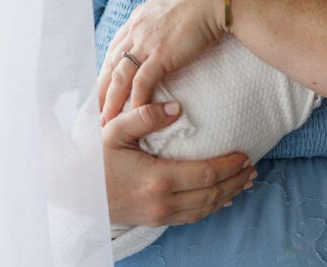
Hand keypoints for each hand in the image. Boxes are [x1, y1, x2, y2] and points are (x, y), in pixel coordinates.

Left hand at [97, 0, 225, 122]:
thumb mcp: (174, 2)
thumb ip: (163, 16)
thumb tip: (167, 24)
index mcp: (139, 16)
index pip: (116, 46)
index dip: (108, 67)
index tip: (105, 84)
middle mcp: (137, 29)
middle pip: (112, 63)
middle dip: (102, 88)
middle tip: (98, 109)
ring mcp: (147, 41)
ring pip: (121, 75)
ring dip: (112, 99)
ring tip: (108, 120)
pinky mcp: (162, 53)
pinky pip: (143, 81)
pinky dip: (137, 99)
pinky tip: (135, 113)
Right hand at [102, 101, 255, 225]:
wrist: (73, 189)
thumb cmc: (94, 157)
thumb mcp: (115, 130)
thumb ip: (145, 116)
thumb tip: (177, 107)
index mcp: (157, 179)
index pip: (205, 175)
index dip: (229, 166)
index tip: (245, 155)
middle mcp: (162, 202)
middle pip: (211, 195)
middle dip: (236, 182)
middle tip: (254, 167)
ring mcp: (159, 215)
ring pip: (204, 209)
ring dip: (229, 195)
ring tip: (246, 181)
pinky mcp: (155, 220)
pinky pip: (191, 217)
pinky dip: (211, 208)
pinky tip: (222, 198)